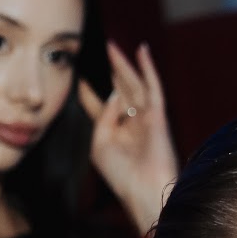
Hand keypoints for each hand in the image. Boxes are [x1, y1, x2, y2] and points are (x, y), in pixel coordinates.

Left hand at [77, 41, 176, 234]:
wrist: (145, 192)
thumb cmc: (121, 176)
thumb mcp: (99, 145)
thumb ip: (103, 116)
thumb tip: (114, 93)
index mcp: (114, 137)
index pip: (100, 108)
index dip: (89, 94)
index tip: (78, 78)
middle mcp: (130, 125)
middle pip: (119, 92)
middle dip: (109, 72)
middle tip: (97, 50)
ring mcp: (145, 120)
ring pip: (133, 85)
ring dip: (122, 64)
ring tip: (110, 45)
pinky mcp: (158, 116)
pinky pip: (153, 86)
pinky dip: (148, 68)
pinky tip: (141, 50)